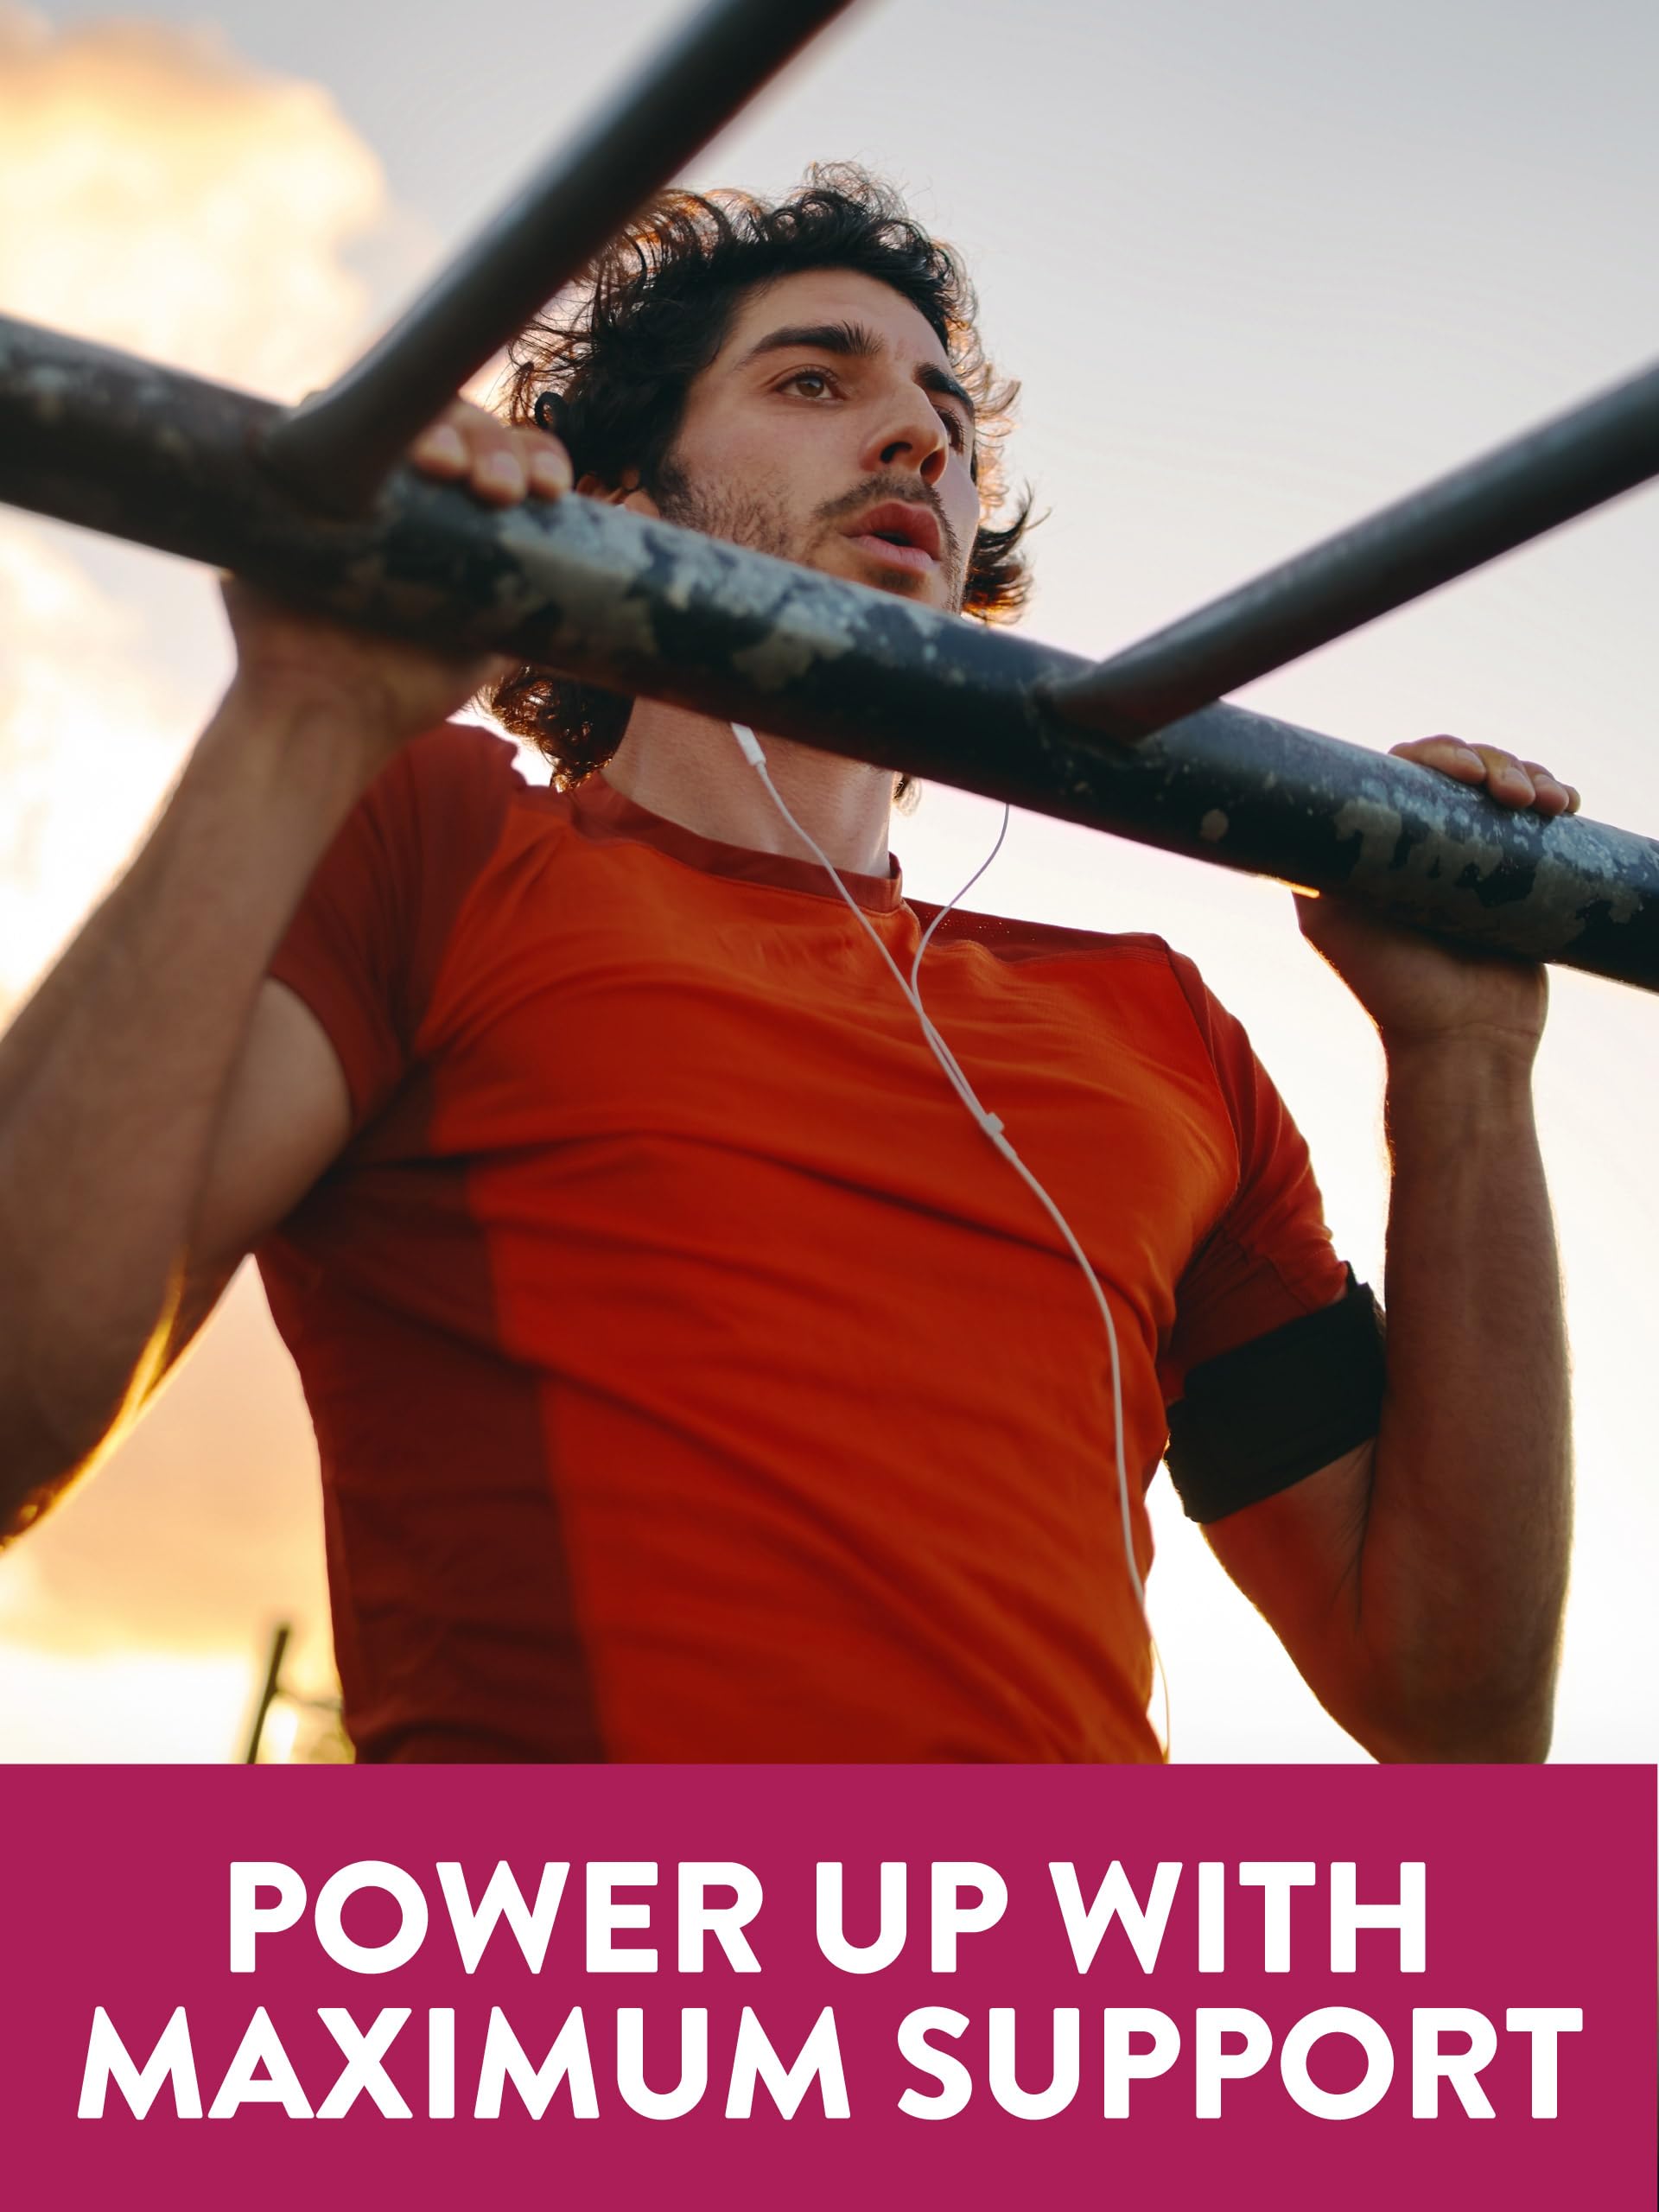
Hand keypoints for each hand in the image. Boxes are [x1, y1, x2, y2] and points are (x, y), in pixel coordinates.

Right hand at [221, 401, 572, 762]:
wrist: (326, 714)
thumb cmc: (410, 683)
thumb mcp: (492, 638)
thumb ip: (533, 600)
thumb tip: (598, 586)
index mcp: (467, 513)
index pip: (512, 459)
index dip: (537, 459)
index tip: (550, 490)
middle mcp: (416, 483)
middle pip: (464, 425)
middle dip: (491, 445)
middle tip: (496, 488)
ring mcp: (357, 474)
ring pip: (401, 413)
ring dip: (433, 425)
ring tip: (443, 463)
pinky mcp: (295, 474)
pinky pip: (317, 415)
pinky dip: (345, 409)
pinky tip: (376, 437)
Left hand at [1294, 736, 1582, 1061]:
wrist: (1463, 1039)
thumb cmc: (1392, 987)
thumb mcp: (1330, 921)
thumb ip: (1312, 867)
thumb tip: (1293, 808)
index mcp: (1384, 845)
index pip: (1406, 773)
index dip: (1436, 756)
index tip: (1462, 771)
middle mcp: (1427, 843)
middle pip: (1459, 770)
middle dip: (1492, 764)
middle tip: (1512, 793)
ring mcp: (1476, 856)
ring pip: (1503, 785)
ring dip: (1529, 776)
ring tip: (1547, 803)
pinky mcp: (1521, 874)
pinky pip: (1539, 820)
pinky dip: (1555, 796)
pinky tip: (1565, 803)